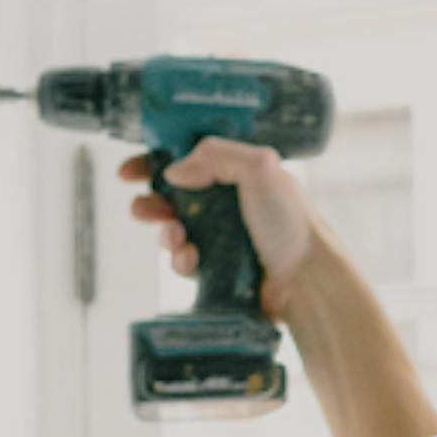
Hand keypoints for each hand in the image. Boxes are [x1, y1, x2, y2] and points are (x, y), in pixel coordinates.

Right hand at [121, 138, 328, 315]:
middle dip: (150, 202)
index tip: (130, 170)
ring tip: (176, 237)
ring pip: (173, 230)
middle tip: (142, 210)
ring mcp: (221, 236)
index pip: (189, 158)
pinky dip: (181, 260)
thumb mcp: (261, 168)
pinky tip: (190, 260)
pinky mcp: (216, 268)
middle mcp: (227, 201)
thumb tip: (173, 172)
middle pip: (172, 196)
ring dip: (166, 233)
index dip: (156, 160)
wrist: (306, 280)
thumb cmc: (292, 222)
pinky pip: (184, 261)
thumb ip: (217, 157)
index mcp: (238, 172)